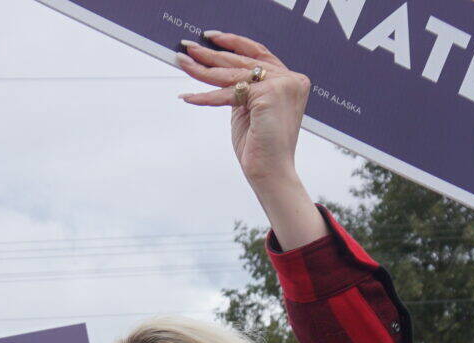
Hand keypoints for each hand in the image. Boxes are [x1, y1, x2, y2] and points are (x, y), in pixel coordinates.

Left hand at [178, 33, 325, 248]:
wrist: (270, 174)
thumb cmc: (259, 148)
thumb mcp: (250, 110)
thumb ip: (244, 90)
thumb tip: (220, 75)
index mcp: (291, 80)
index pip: (258, 53)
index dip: (234, 43)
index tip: (211, 37)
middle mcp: (290, 79)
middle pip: (242, 62)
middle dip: (211, 54)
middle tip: (187, 47)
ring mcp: (282, 85)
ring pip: (233, 75)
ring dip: (202, 69)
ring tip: (182, 62)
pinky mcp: (268, 95)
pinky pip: (228, 93)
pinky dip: (205, 97)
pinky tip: (188, 96)